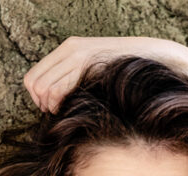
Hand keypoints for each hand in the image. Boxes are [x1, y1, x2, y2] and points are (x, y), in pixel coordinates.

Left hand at [23, 36, 187, 112]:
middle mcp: (69, 49)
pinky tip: (76, 110)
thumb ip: (77, 85)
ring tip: (71, 113)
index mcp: (69, 50)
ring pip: (43, 88)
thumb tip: (54, 106)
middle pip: (33, 85)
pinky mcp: (86, 63)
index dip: (38, 100)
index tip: (55, 110)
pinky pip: (58, 89)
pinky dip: (60, 104)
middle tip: (62, 115)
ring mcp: (77, 54)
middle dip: (43, 105)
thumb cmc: (130, 78)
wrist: (156, 62)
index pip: (32, 78)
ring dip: (52, 107)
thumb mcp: (99, 79)